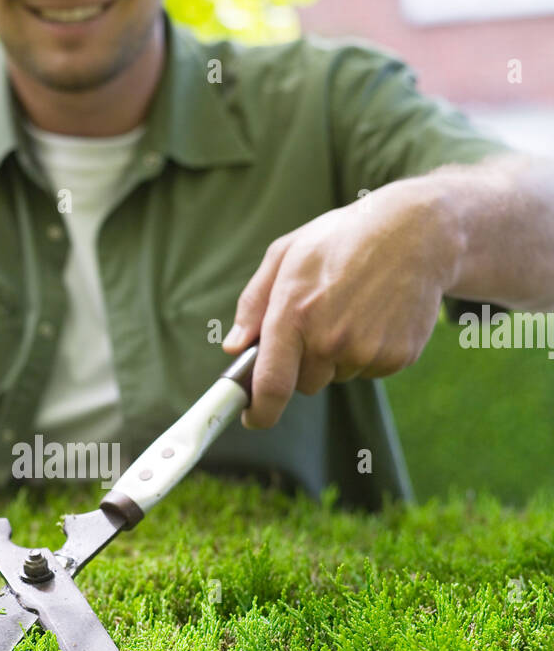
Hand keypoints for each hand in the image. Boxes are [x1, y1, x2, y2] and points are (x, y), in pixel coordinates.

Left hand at [222, 179, 459, 428]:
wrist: (417, 232)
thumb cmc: (342, 239)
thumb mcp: (286, 254)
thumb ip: (253, 303)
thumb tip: (234, 348)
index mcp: (294, 314)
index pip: (271, 385)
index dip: (259, 411)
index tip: (252, 417)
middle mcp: (330, 340)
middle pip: (305, 382)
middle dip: (305, 362)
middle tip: (321, 318)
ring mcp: (367, 351)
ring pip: (338, 376)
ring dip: (338, 355)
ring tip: (353, 308)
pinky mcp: (397, 357)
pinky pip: (369, 370)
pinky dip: (368, 352)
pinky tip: (376, 315)